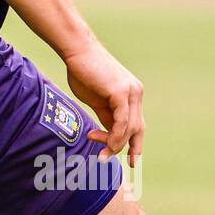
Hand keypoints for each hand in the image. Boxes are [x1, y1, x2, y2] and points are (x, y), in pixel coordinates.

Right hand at [63, 39, 144, 164]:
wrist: (77, 51)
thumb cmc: (83, 71)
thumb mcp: (96, 99)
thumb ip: (106, 115)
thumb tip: (109, 134)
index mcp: (132, 94)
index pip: (138, 124)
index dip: (135, 144)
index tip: (133, 162)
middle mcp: (136, 93)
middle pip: (136, 129)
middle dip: (124, 148)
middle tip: (104, 159)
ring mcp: (131, 92)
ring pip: (130, 128)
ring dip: (114, 144)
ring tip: (99, 153)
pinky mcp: (121, 92)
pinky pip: (122, 122)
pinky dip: (115, 136)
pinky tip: (106, 145)